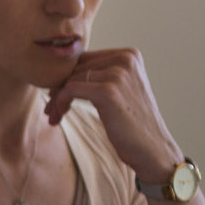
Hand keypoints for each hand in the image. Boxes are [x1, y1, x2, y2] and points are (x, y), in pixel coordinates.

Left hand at [42, 47, 177, 183]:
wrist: (153, 150)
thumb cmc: (133, 124)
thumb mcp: (121, 90)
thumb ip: (101, 74)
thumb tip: (62, 70)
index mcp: (129, 55)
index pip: (85, 58)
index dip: (67, 76)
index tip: (55, 94)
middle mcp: (125, 59)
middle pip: (76, 66)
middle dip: (59, 87)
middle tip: (50, 108)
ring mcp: (118, 74)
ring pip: (71, 78)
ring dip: (56, 98)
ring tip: (53, 115)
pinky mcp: (108, 91)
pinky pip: (70, 89)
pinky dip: (60, 102)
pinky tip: (58, 116)